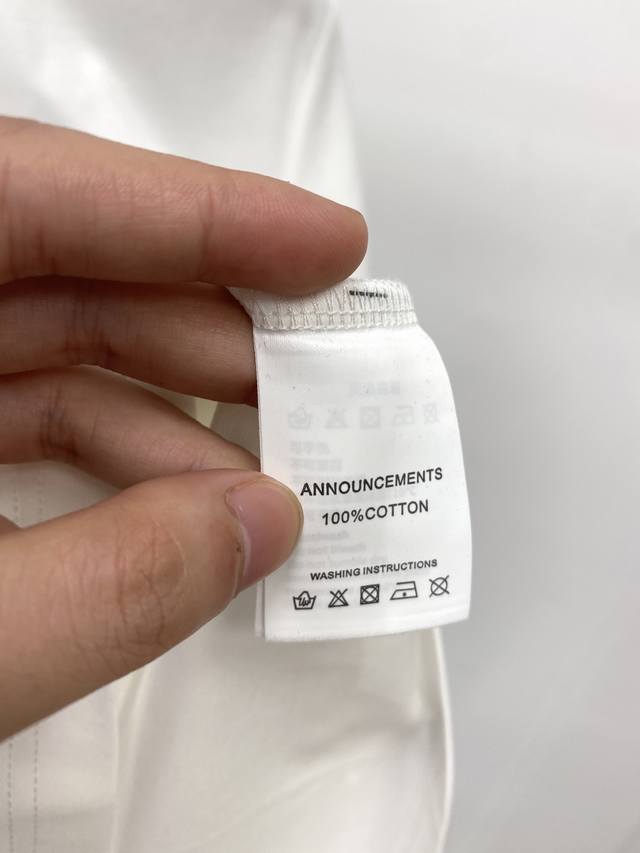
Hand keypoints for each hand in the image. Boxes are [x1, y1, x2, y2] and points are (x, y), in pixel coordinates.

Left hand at [0, 117, 366, 739]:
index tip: (321, 244)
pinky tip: (180, 505)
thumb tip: (256, 530)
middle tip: (317, 375)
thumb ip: (110, 591)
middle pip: (61, 269)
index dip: (193, 210)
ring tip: (267, 467)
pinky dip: (114, 451)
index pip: (27, 195)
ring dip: (175, 404)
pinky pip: (21, 410)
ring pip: (49, 345)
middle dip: (209, 326)